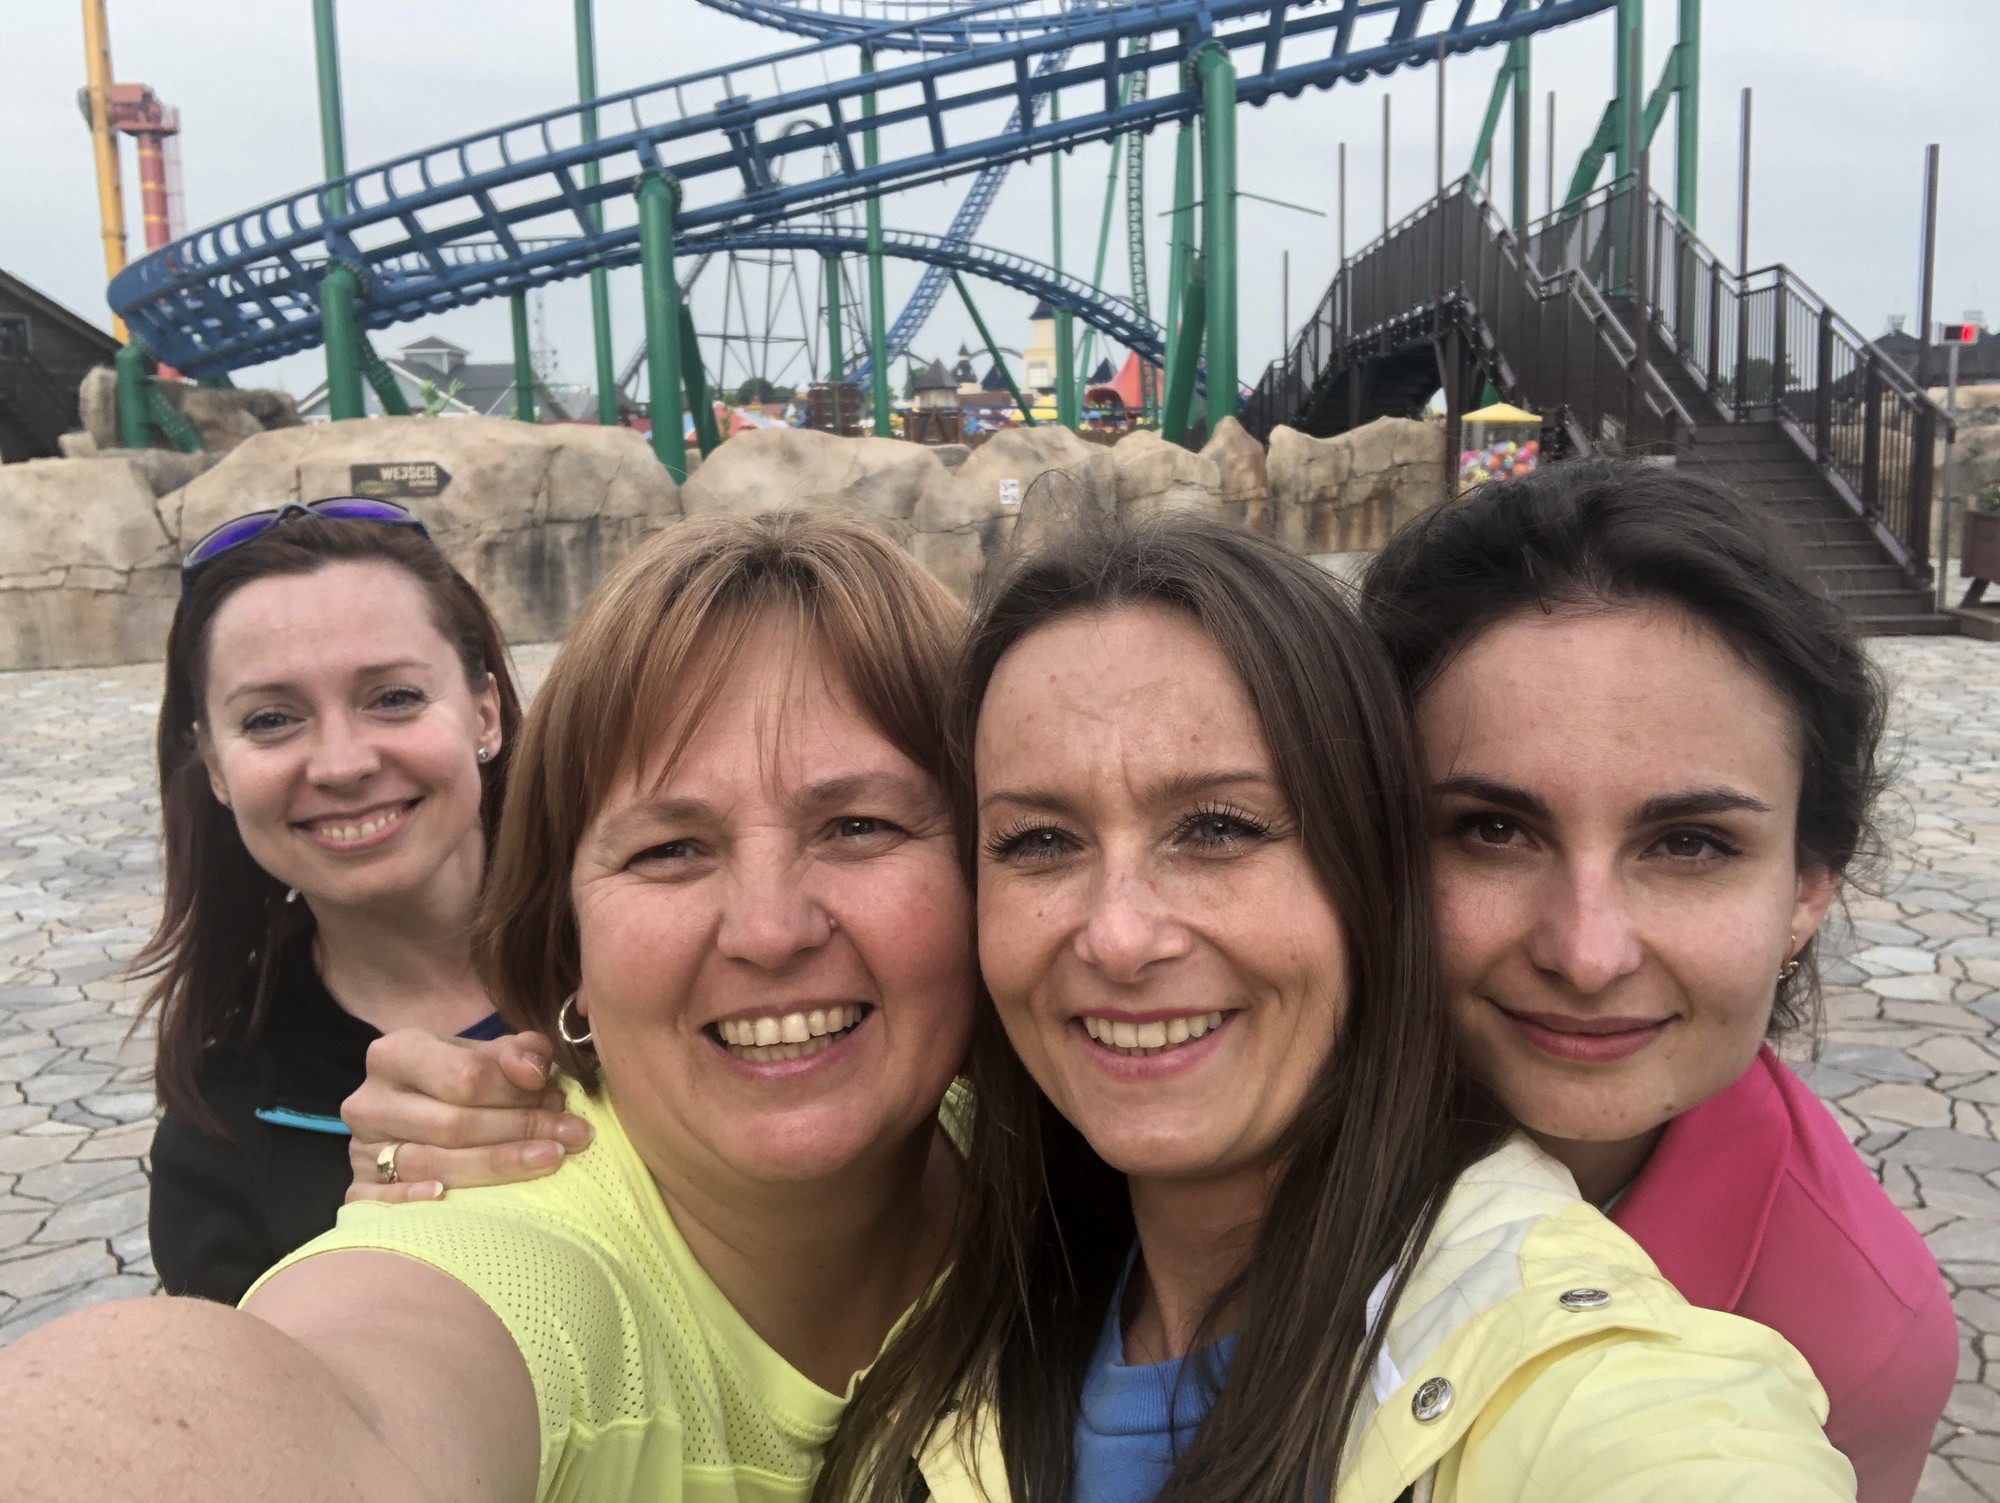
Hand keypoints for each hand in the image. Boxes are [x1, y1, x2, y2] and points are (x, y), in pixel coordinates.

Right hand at [343, 1029, 591, 1203]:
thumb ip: (520, 1052)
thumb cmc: (461, 1083)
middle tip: (572, 1135)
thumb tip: (533, 1070)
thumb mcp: (489, 1056)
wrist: (415, 1112)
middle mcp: (369, 1100)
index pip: (465, 1076)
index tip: (560, 1098)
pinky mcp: (358, 1190)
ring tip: (551, 1159)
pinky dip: (417, 1201)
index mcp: (396, 1053)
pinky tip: (451, 1199)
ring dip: (499, 1164)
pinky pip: (384, 1203)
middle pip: (454, 1123)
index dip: (518, 1091)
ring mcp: (360, 1149)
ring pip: (433, 1164)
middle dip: (522, 1129)